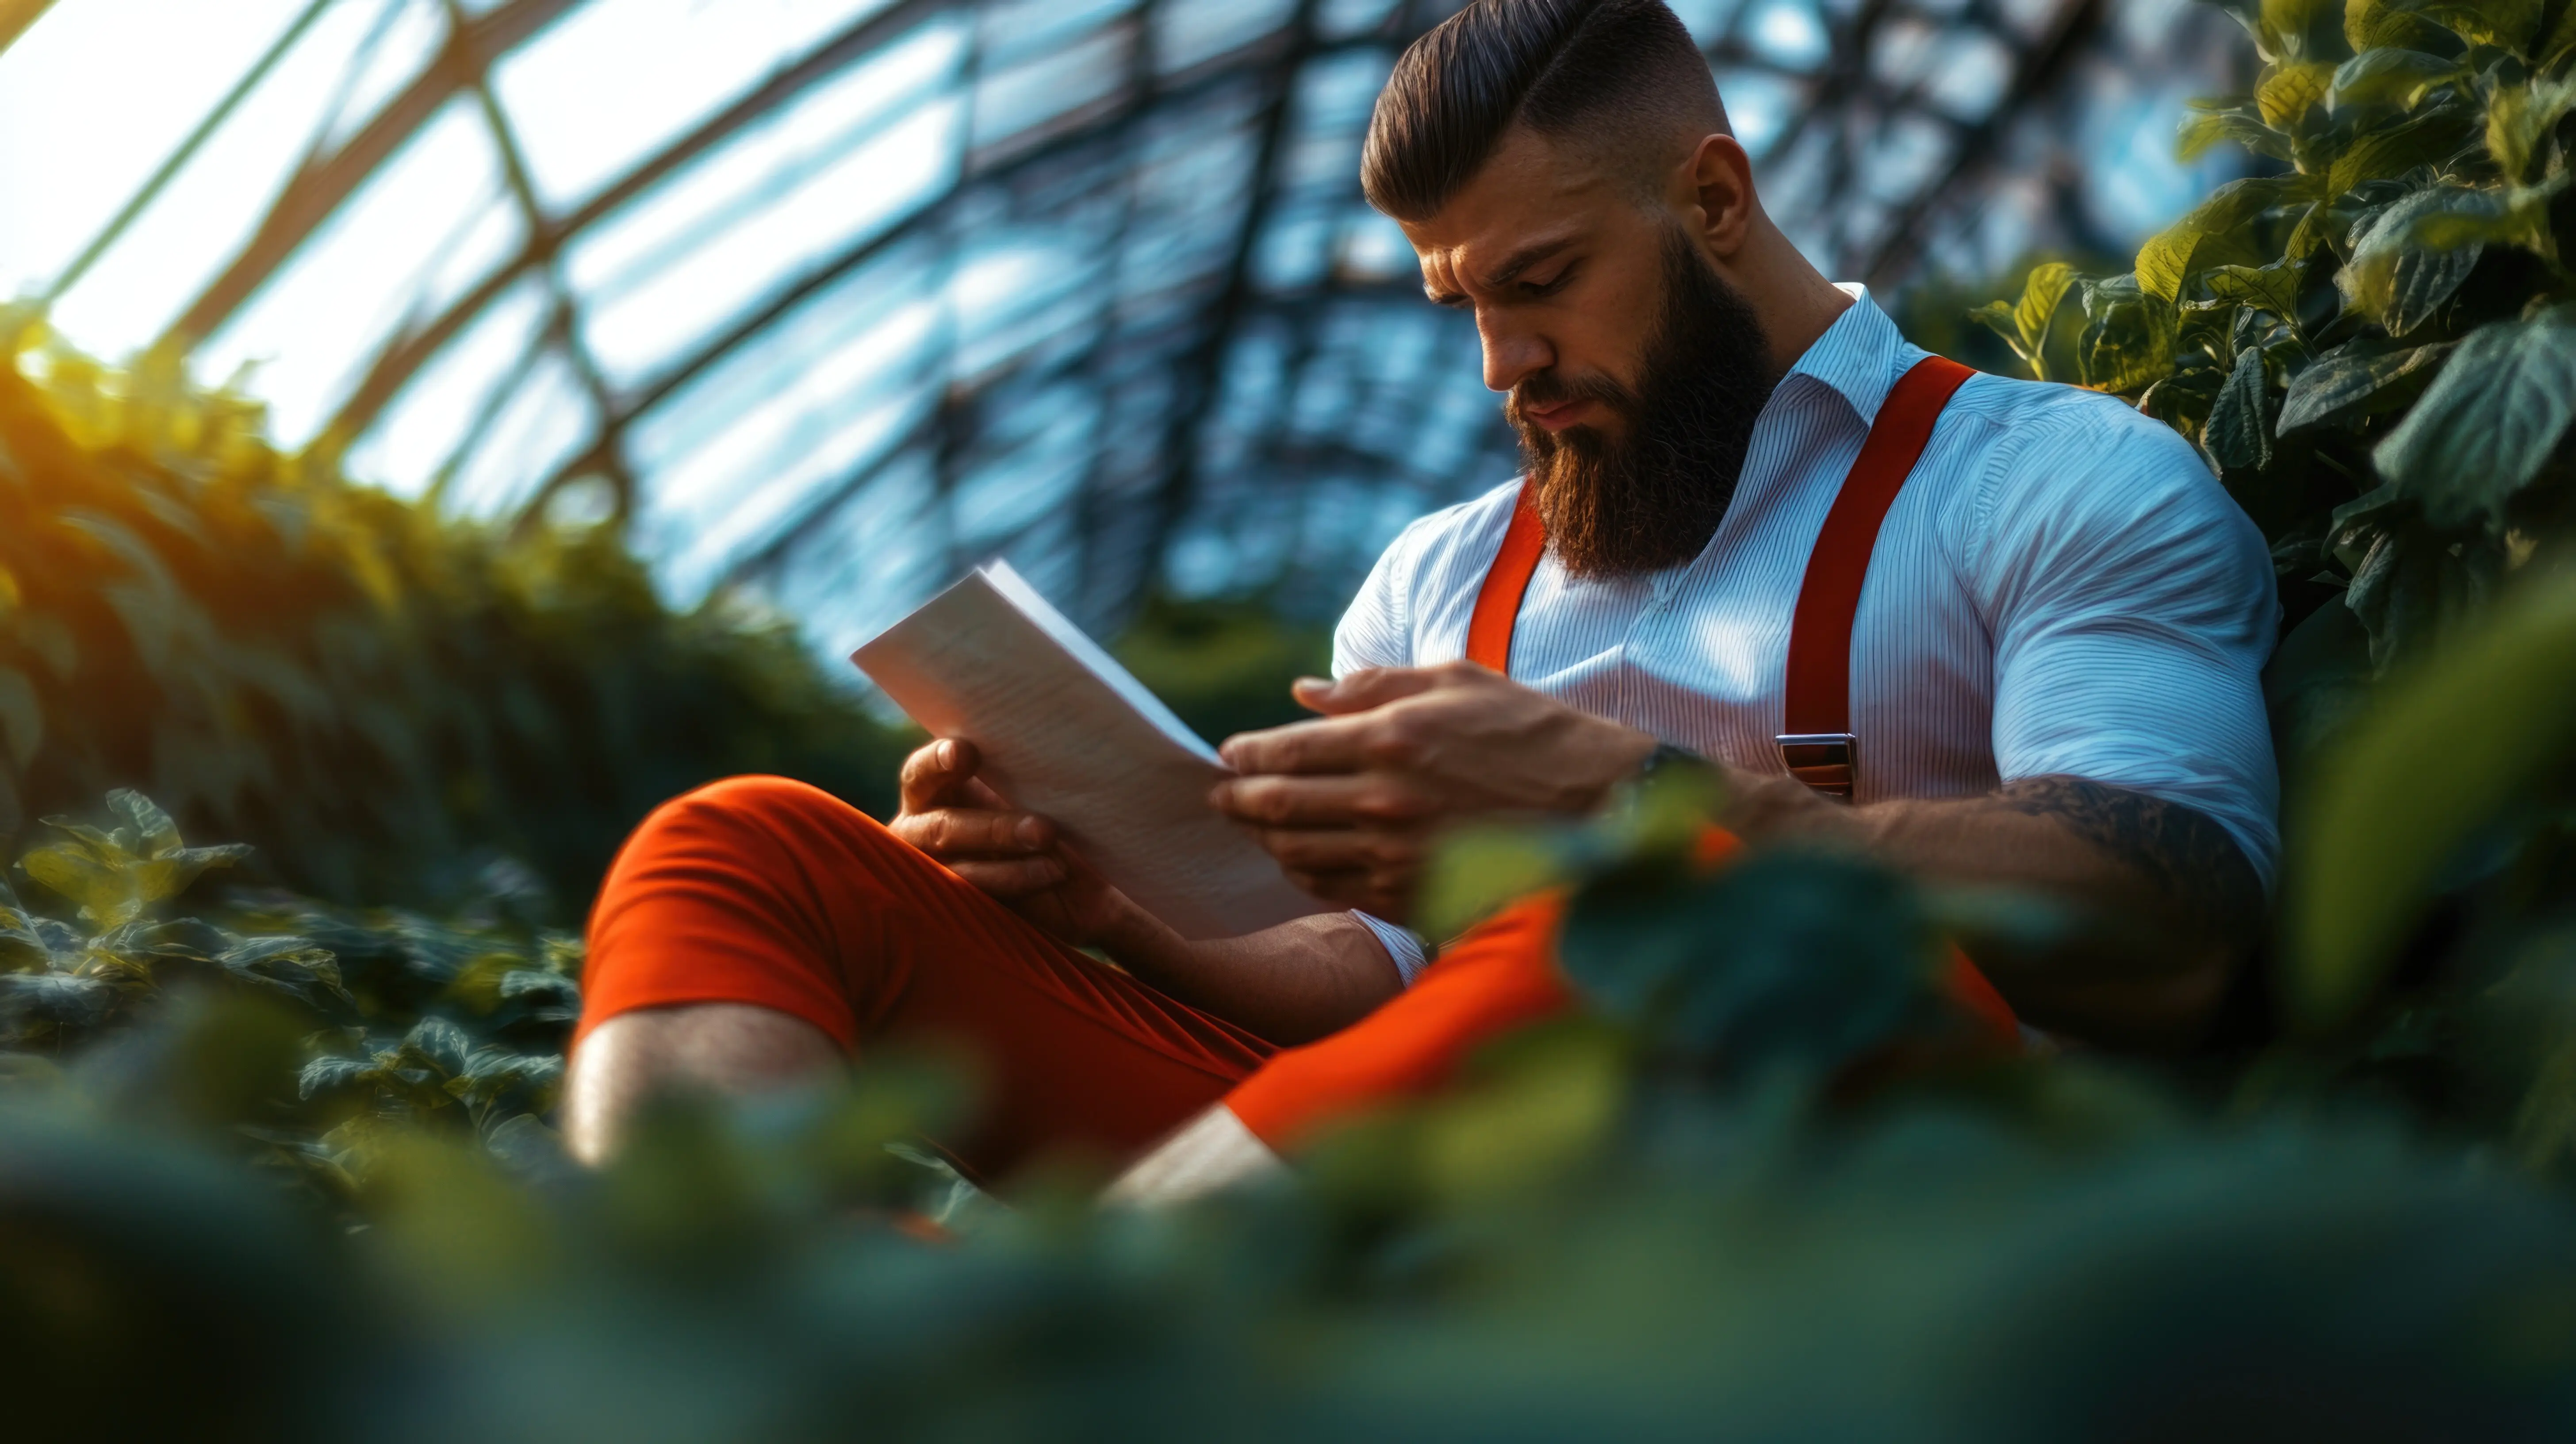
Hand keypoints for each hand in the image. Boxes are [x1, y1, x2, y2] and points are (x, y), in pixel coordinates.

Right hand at [889, 738, 1138, 948]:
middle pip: (943, 829)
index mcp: (930, 791)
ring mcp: (937, 874)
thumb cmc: (1042, 810)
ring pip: (962, 873)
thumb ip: (1016, 770)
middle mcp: (922, 832)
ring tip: (1058, 865)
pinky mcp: (960, 908)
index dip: (937, 763)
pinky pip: (982, 902)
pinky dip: (1019, 887)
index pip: (920, 774)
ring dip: (1012, 869)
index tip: (965, 753)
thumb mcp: (1028, 787)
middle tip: (1045, 831)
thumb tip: (1040, 746)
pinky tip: (1053, 876)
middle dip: (995, 829)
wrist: (1073, 871)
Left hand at [1208, 662, 1656, 920]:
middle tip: (1221, 797)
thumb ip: (1372, 685)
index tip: (1229, 756)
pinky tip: (1300, 861)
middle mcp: (1385, 800)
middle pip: (1279, 808)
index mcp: (1391, 738)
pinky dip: (1306, 875)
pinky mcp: (1414, 893)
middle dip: (1238, 802)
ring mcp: (1397, 853)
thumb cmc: (1526, 731)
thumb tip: (1303, 692)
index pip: (1287, 751)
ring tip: (1254, 827)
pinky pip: (1336, 889)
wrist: (1595, 804)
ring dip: (1265, 841)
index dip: (1245, 756)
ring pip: (1299, 854)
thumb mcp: (1454, 681)